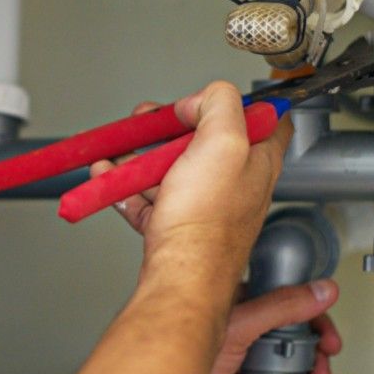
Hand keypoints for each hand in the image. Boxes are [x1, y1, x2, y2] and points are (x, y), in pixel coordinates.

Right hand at [90, 83, 292, 257]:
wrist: (180, 275)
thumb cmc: (207, 221)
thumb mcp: (223, 140)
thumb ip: (219, 103)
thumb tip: (200, 99)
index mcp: (258, 160)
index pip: (267, 119)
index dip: (240, 102)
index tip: (212, 98)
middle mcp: (236, 183)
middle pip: (204, 140)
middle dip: (169, 126)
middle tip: (150, 119)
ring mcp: (204, 205)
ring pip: (169, 169)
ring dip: (137, 155)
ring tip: (115, 149)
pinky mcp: (176, 225)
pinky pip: (147, 198)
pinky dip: (124, 185)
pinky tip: (106, 176)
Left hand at [205, 281, 344, 373]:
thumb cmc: (177, 352)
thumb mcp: (241, 326)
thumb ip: (282, 307)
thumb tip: (320, 290)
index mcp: (231, 298)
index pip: (283, 300)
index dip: (311, 319)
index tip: (329, 338)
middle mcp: (228, 322)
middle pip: (281, 333)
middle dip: (310, 354)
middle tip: (324, 370)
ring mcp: (226, 351)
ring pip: (272, 360)